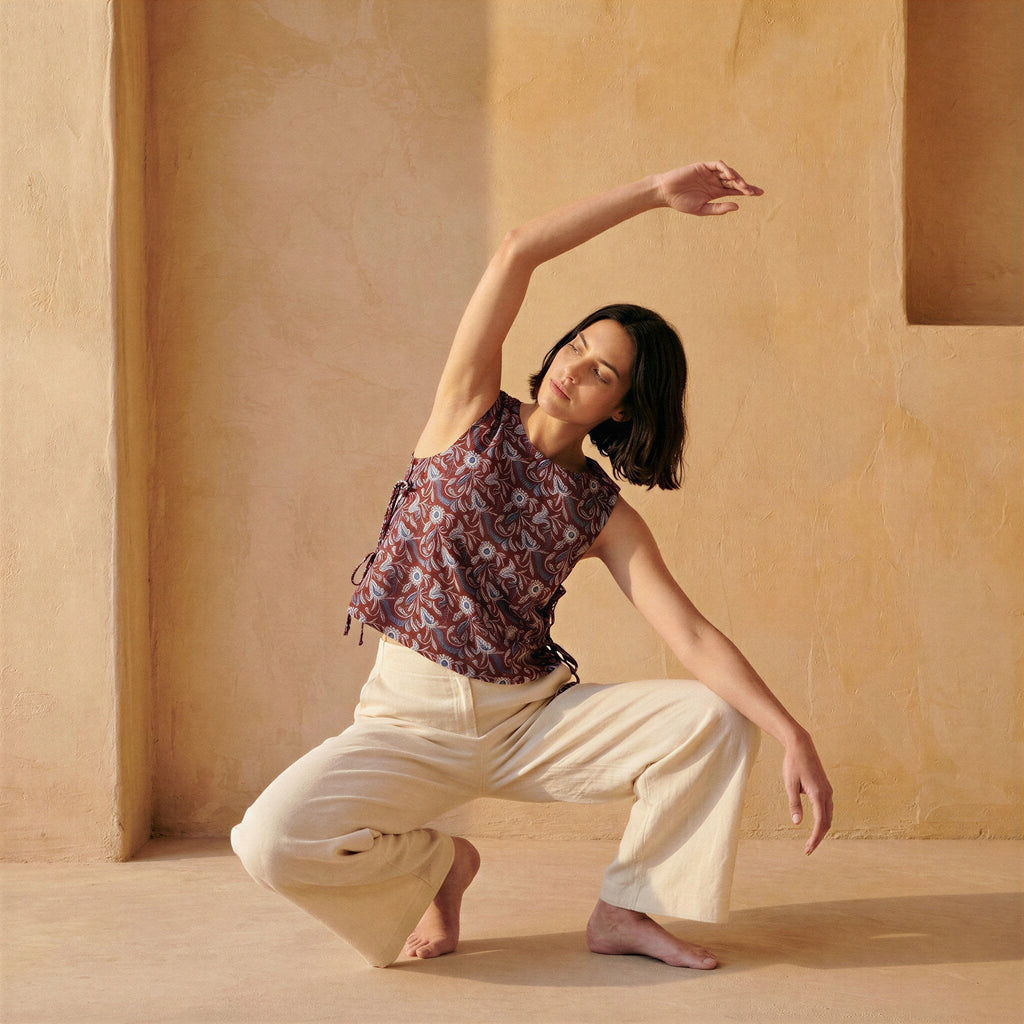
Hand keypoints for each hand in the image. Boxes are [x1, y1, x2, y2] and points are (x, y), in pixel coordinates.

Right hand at [655, 161, 762, 216]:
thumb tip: (737, 206)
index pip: (735, 190)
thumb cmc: (681, 203)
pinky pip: (718, 165)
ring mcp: (709, 173)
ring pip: (728, 173)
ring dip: (737, 179)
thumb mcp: (701, 209)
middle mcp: (714, 181)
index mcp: (715, 192)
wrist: (666, 193)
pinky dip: (725, 169)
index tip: (759, 193)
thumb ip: (718, 208)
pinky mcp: (703, 166)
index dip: (747, 191)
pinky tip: (730, 176)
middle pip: (735, 181)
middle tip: (753, 192)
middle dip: (745, 186)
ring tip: (743, 187)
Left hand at [782, 730, 833, 854]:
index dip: (815, 838)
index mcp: (818, 794)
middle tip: (808, 849)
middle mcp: (827, 794)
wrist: (801, 746)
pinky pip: (827, 808)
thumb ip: (794, 804)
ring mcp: (828, 791)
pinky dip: (823, 819)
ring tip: (811, 840)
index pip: (820, 823)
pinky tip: (817, 824)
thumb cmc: (793, 764)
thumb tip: (797, 823)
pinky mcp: (825, 788)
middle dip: (818, 837)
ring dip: (821, 829)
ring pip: (828, 816)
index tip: (808, 849)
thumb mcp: (789, 784)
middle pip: (827, 822)